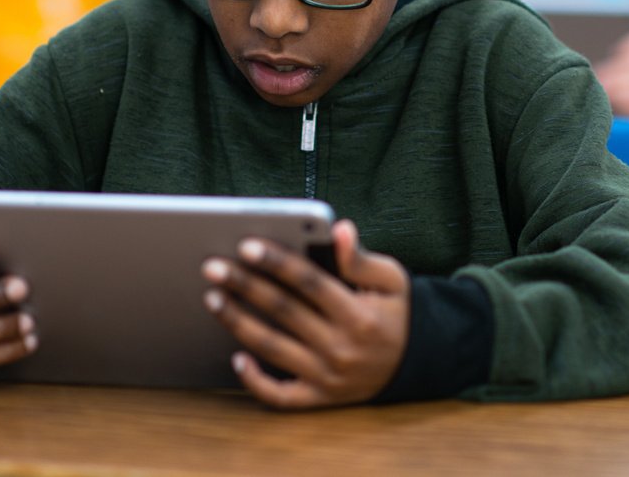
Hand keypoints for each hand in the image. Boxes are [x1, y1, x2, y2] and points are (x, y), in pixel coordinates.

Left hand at [202, 219, 408, 408]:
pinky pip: (281, 397)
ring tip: (212, 298)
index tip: (247, 245)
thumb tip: (340, 230)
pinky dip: (255, 381)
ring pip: (273, 348)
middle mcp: (341, 347)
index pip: (310, 283)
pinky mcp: (320, 398)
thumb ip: (362, 259)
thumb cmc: (397, 312)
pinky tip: (236, 358)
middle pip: (283, 311)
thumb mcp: (392, 280)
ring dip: (238, 322)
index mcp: (359, 314)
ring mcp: (327, 376)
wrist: (416, 361)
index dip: (277, 262)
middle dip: (245, 286)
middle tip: (213, 266)